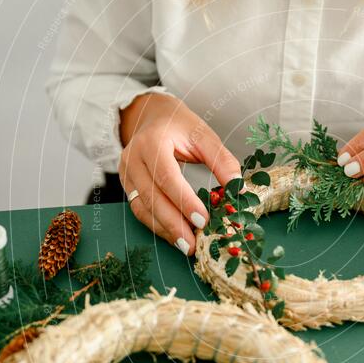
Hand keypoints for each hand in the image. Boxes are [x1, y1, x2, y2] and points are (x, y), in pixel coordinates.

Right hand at [119, 93, 240, 254]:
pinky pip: (139, 210)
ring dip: (164, 229)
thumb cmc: (180, 126)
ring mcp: (125, 172)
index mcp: (152, 141)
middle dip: (173, 223)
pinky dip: (157, 225)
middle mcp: (133, 157)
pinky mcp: (126, 184)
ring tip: (186, 246)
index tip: (202, 220)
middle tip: (193, 244)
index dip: (183, 200)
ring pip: (142, 207)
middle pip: (151, 196)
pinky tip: (175, 236)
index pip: (166, 176)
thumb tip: (238, 189)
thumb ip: (221, 160)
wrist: (151, 116)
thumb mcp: (203, 134)